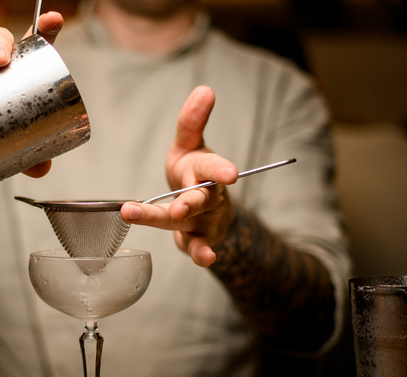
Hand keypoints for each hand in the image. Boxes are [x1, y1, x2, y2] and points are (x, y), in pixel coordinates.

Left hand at [120, 85, 238, 267]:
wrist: (203, 208)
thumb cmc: (192, 172)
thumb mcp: (188, 145)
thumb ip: (191, 121)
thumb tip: (205, 89)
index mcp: (204, 170)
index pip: (212, 167)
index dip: (220, 170)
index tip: (231, 174)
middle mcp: (208, 195)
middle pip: (198, 199)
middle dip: (191, 202)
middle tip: (181, 206)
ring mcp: (203, 219)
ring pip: (191, 222)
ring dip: (183, 224)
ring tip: (176, 225)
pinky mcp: (196, 238)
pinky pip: (197, 247)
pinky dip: (202, 254)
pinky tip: (205, 258)